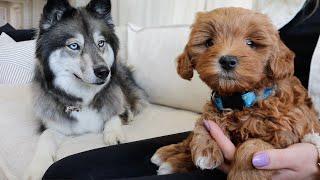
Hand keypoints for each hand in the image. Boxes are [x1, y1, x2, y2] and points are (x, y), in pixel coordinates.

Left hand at [204, 120, 319, 179]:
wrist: (317, 163)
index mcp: (258, 172)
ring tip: (210, 128)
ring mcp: (253, 167)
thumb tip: (254, 159)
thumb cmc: (307, 161)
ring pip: (229, 158)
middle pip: (225, 159)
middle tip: (205, 123)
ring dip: (218, 144)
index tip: (209, 124)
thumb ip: (275, 159)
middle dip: (213, 142)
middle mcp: (252, 171)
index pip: (232, 156)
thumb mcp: (294, 158)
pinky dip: (227, 145)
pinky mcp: (256, 161)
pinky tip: (224, 135)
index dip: (219, 141)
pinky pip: (237, 154)